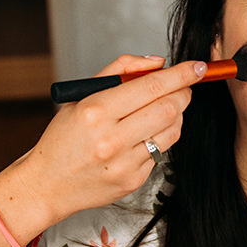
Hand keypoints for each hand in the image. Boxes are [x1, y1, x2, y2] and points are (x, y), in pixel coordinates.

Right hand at [0, 56, 206, 228]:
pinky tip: (142, 136)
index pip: (151, 86)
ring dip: (175, 115)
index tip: (198, 67)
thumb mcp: (81, 96)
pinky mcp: (132, 181)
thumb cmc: (64, 138)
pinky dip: (159, 139)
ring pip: (171, 131)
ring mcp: (123, 163)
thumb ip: (119, 71)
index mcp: (95, 111)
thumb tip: (157, 62)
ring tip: (162, 110)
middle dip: (183, 93)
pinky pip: (160, 153)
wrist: (47, 185)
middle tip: (183, 87)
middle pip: (169, 108)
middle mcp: (110, 139)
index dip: (181, 74)